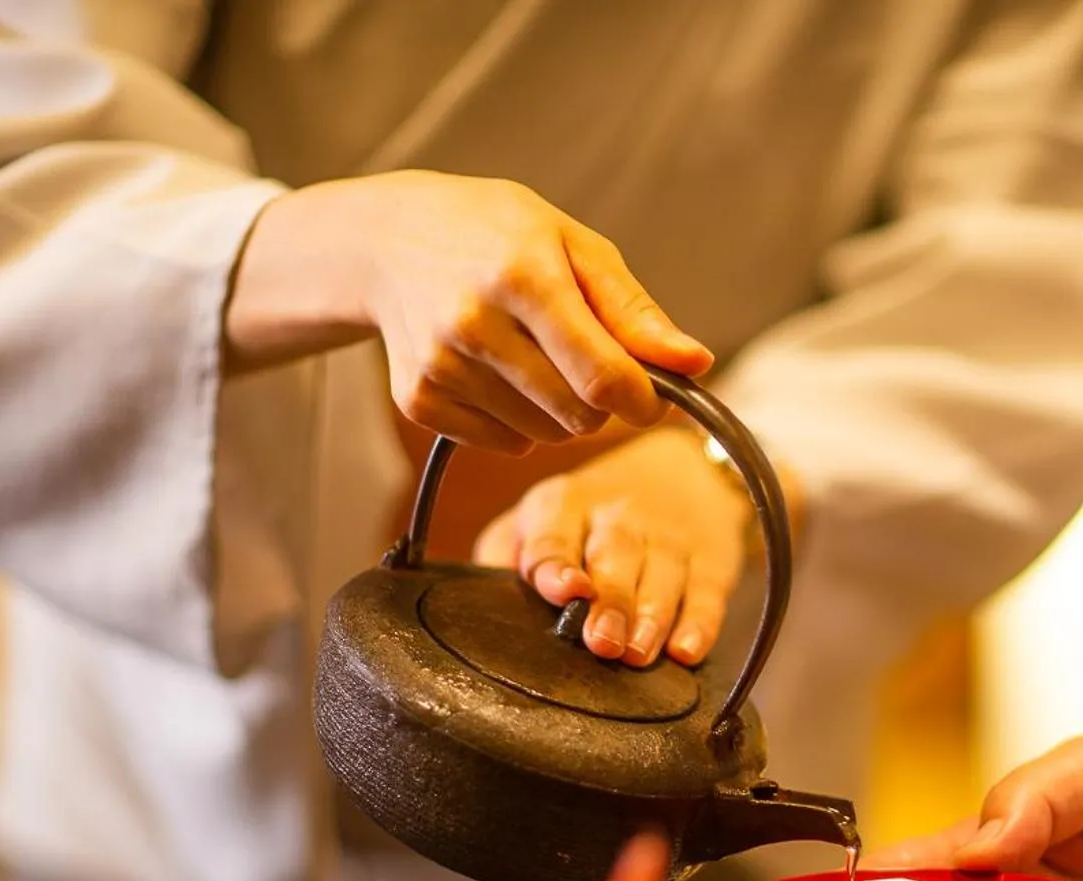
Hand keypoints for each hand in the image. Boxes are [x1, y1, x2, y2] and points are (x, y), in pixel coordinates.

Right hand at [226, 171, 712, 451]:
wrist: (387, 240)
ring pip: (543, 435)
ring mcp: (440, 366)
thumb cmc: (496, 234)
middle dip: (600, 403)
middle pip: (577, 415)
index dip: (643, 401)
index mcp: (523, 276)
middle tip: (587, 362)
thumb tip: (695, 364)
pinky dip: (517, 422)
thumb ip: (635, 311)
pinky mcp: (418, 399)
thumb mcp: (574, 245)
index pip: (603, 375)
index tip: (652, 398)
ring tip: (533, 357)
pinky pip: (503, 444)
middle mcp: (474, 324)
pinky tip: (498, 372)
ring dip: (558, 412)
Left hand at [474, 426, 751, 664]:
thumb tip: (474, 602)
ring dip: (652, 617)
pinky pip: (708, 592)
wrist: (683, 472)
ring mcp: (668, 536)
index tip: (566, 591)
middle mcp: (617, 515)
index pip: (555, 536)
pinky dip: (701, 623)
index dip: (558, 564)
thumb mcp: (540, 519)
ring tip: (639, 653)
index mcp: (562, 505)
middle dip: (611, 601)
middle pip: (615, 557)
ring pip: (662, 576)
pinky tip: (687, 651)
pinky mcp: (711, 558)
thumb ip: (505, 556)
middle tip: (603, 643)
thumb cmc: (589, 516)